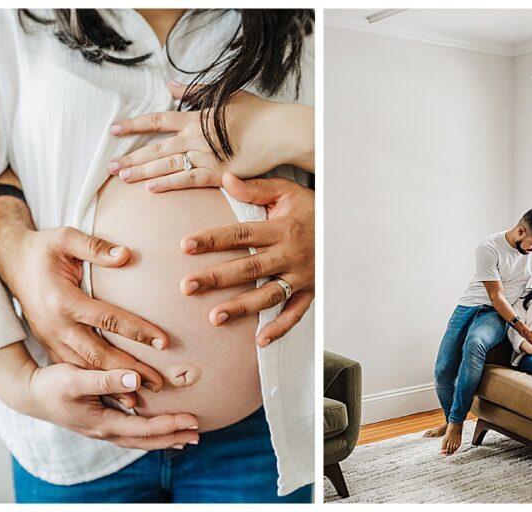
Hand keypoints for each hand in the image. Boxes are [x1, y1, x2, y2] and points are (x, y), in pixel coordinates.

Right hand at [0, 225, 168, 391]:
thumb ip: (95, 247)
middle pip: (98, 354)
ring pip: (86, 368)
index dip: (136, 331)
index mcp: (63, 301)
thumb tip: (126, 255)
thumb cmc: (43, 248)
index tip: (163, 342)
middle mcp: (56, 325)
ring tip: (142, 397)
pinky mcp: (50, 344)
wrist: (11, 263)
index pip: (107, 319)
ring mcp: (51, 338)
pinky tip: (116, 393)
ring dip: (114, 384)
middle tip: (159, 383)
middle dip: (130, 371)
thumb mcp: (65, 238)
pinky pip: (75, 369)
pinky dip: (96, 383)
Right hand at [26, 363, 199, 449]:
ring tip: (185, 436)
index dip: (169, 425)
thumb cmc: (50, 385)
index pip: (144, 429)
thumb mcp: (75, 378)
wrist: (28, 394)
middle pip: (145, 441)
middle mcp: (104, 431)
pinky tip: (156, 428)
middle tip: (198, 434)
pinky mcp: (98, 423)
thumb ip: (106, 379)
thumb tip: (135, 380)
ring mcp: (101, 430)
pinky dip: (148, 433)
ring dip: (163, 438)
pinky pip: (130, 433)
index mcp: (102, 423)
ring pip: (138, 440)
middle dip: (172, 437)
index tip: (191, 419)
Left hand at [108, 81, 312, 191]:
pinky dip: (168, 183)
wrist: (279, 131)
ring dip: (142, 171)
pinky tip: (150, 188)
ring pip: (166, 164)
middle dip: (131, 156)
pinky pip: (187, 179)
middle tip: (110, 165)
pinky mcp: (217, 173)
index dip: (135, 124)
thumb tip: (170, 84)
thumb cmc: (257, 113)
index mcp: (196, 117)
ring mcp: (205, 155)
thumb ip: (195, 91)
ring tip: (122, 177)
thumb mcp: (225, 95)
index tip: (115, 129)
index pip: (158, 120)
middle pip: (156, 147)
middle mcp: (195, 137)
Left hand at [178, 173, 313, 346]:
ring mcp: (300, 276)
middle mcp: (290, 254)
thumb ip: (255, 188)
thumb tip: (225, 179)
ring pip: (268, 295)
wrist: (346, 226)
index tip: (185, 245)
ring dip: (241, 307)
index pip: (240, 234)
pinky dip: (279, 328)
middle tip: (187, 286)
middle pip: (248, 268)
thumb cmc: (309, 209)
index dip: (212, 240)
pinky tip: (259, 340)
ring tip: (214, 317)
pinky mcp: (310, 292)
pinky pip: (295, 313)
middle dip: (216, 278)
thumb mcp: (286, 192)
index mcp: (281, 228)